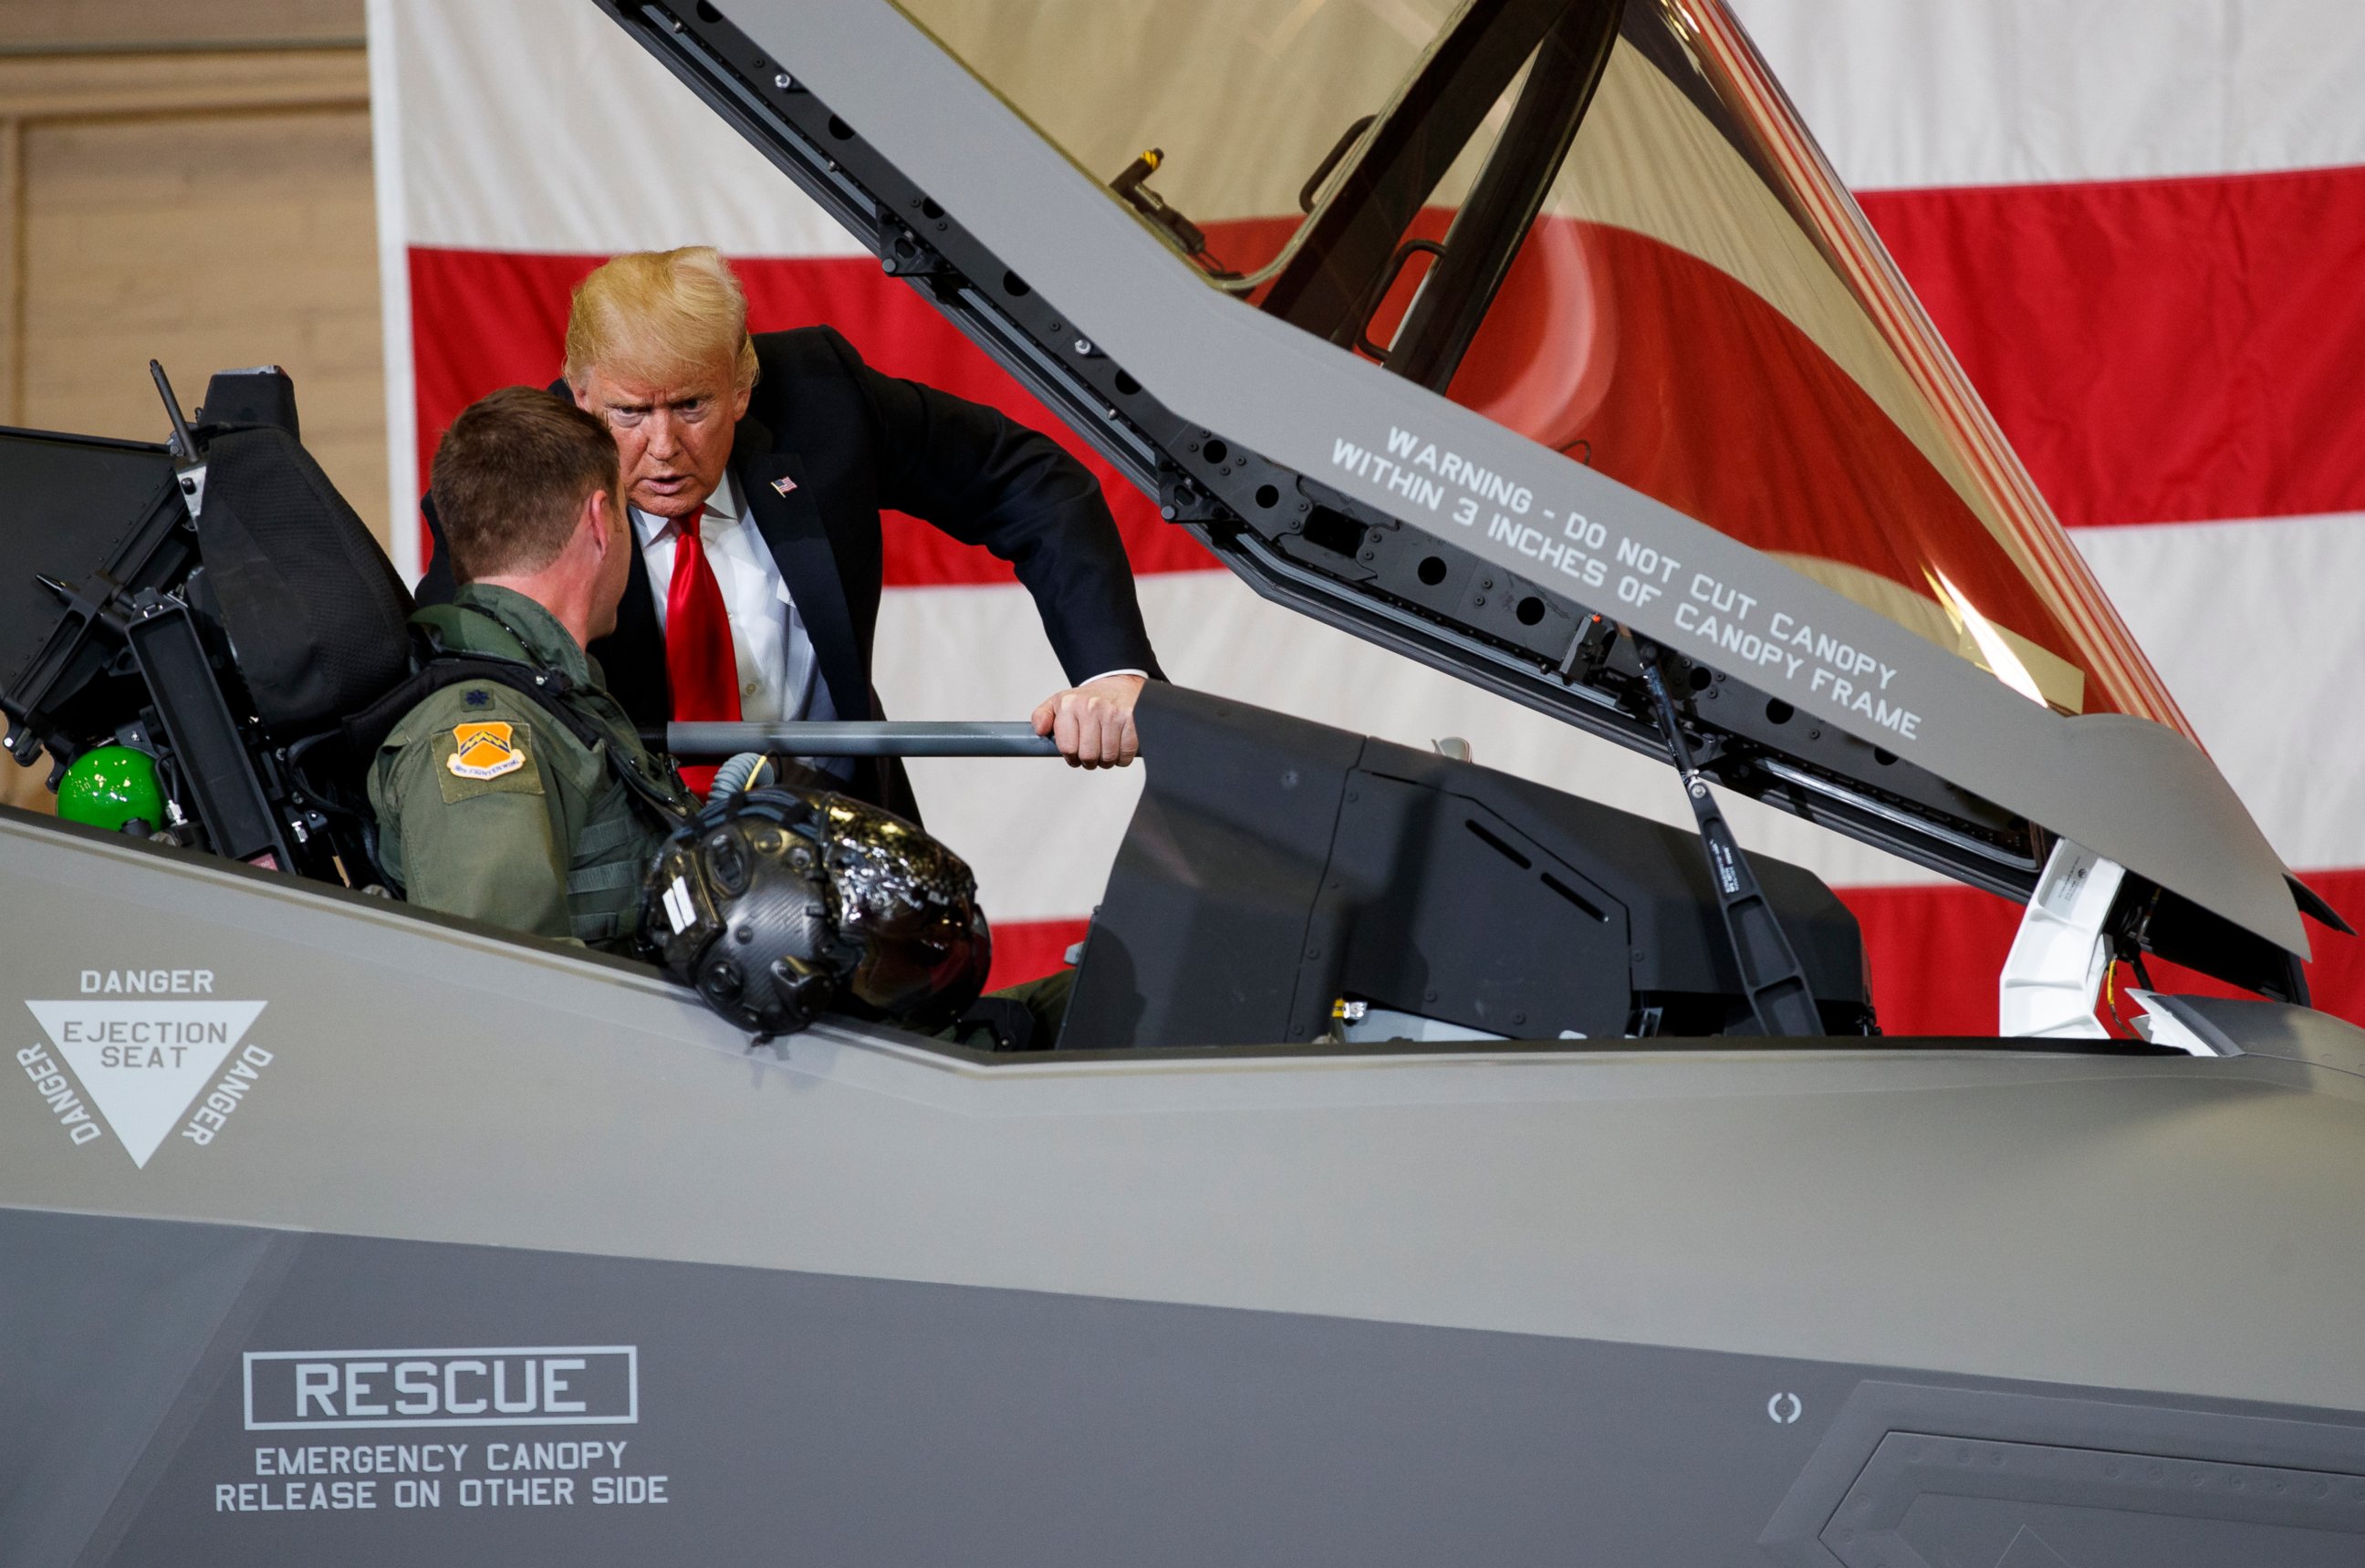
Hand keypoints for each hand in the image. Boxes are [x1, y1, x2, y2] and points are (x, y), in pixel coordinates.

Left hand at [1031, 674, 1145, 767]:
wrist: (1119, 683)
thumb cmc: (1089, 699)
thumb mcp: (1059, 702)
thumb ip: (1042, 716)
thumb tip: (1039, 730)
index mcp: (1070, 703)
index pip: (1067, 748)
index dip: (1071, 757)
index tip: (1075, 753)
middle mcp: (1091, 706)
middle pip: (1088, 756)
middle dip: (1090, 761)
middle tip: (1092, 752)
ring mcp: (1114, 713)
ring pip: (1108, 758)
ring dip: (1107, 760)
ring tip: (1106, 748)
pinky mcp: (1134, 719)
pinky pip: (1126, 754)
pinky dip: (1123, 757)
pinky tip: (1120, 746)